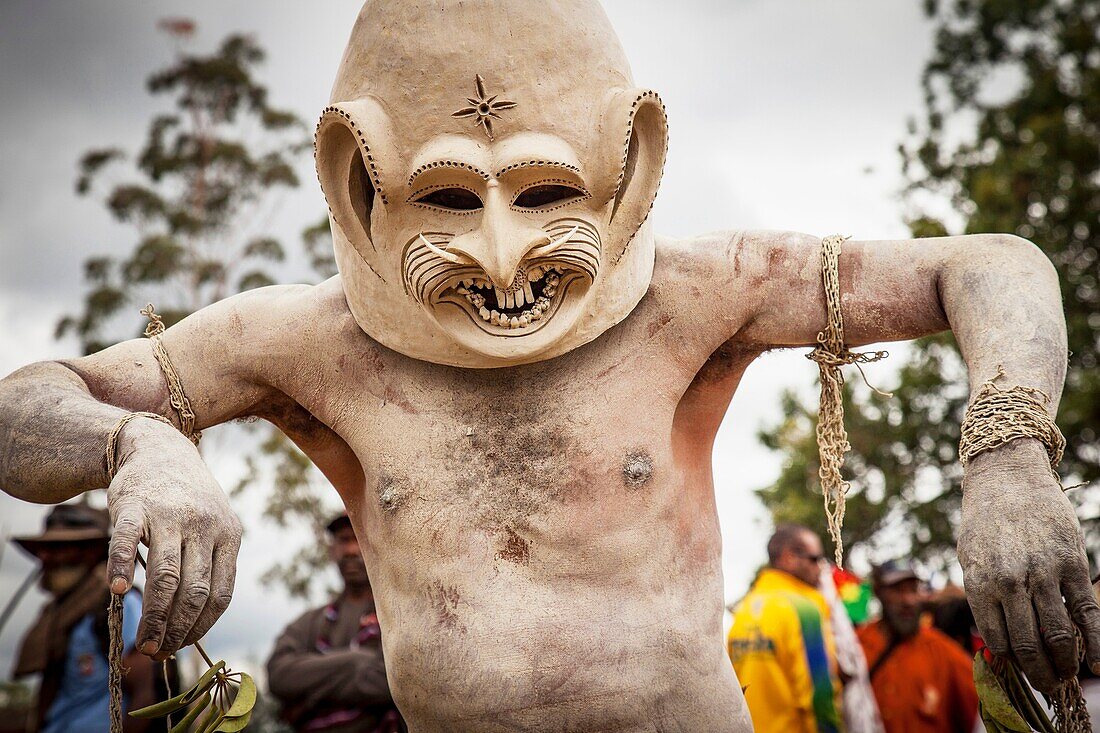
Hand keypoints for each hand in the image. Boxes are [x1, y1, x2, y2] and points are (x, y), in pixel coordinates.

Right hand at [106, 418, 242, 660]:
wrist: (159, 449)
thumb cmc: (187, 500)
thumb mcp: (215, 526)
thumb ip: (210, 565)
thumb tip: (191, 625)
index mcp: (229, 534)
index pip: (220, 593)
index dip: (200, 626)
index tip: (182, 646)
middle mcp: (204, 525)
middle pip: (193, 591)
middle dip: (176, 629)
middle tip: (157, 652)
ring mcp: (169, 515)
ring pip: (165, 577)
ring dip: (154, 616)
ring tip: (142, 642)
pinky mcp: (134, 506)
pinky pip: (127, 543)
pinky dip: (123, 569)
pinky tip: (119, 592)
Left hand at [959, 439, 1099, 692]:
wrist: (1007, 478)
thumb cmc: (984, 522)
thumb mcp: (969, 559)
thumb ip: (981, 599)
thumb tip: (996, 646)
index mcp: (981, 583)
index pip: (998, 640)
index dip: (1011, 664)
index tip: (1020, 673)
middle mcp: (1011, 582)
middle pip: (1029, 645)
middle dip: (1040, 674)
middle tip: (1047, 687)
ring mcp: (1043, 573)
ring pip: (1058, 635)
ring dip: (1065, 664)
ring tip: (1068, 677)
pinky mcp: (1071, 563)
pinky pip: (1086, 613)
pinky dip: (1095, 644)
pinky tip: (1098, 664)